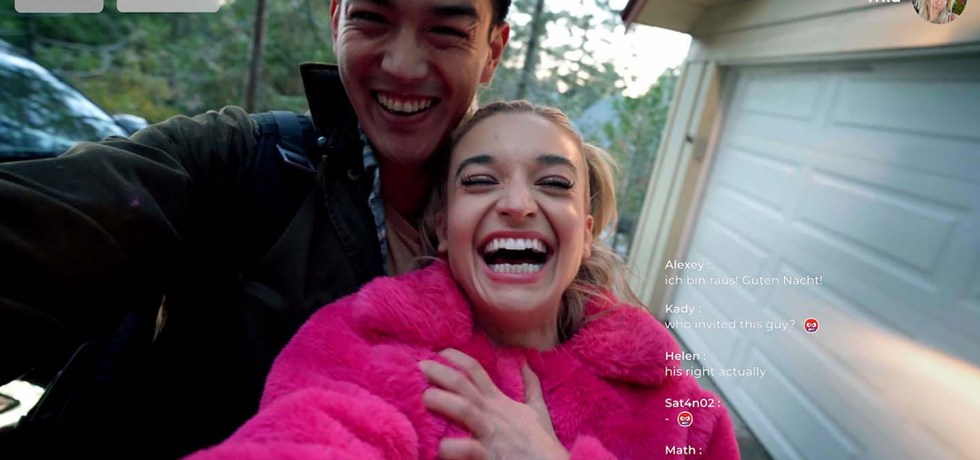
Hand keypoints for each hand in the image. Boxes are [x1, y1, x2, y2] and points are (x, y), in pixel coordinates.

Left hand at [419, 349, 568, 459]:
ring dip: (443, 401)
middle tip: (419, 367)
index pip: (476, 371)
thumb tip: (526, 364)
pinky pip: (467, 449)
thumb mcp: (538, 411)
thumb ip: (531, 386)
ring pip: (465, 409)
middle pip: (464, 385)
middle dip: (440, 373)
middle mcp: (493, 413)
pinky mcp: (489, 455)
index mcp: (500, 401)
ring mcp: (491, 434)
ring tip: (424, 397)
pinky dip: (451, 447)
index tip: (438, 351)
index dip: (456, 358)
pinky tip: (437, 445)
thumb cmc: (542, 444)